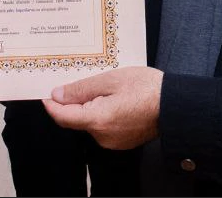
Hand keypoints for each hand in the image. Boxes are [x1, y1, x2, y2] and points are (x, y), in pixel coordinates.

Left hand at [43, 66, 163, 149]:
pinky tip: (114, 99)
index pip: (62, 116)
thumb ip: (81, 89)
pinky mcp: (122, 141)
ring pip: (90, 122)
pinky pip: (104, 127)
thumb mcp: (110, 79)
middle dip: (74, 101)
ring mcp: (113, 141)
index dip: (51, 105)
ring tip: (105, 87)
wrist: (175, 104)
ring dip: (90, 106)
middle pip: (76, 119)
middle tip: (80, 81)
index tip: (46, 94)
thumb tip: (58, 95)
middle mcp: (103, 136)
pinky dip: (103, 113)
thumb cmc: (147, 88)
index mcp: (97, 120)